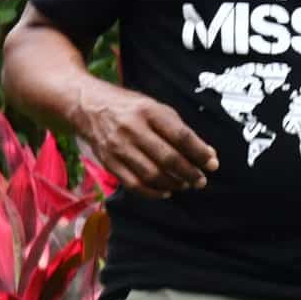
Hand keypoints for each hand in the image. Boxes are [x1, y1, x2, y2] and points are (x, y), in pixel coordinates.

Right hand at [72, 84, 219, 195]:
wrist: (88, 106)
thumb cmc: (130, 108)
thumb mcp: (156, 108)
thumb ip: (180, 130)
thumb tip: (208, 154)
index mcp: (148, 111)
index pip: (180, 135)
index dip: (199, 152)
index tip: (212, 163)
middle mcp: (132, 128)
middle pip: (167, 157)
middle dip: (189, 172)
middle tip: (201, 180)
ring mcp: (118, 147)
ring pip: (152, 174)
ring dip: (173, 183)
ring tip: (185, 184)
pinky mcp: (109, 163)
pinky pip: (134, 184)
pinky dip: (153, 192)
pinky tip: (166, 190)